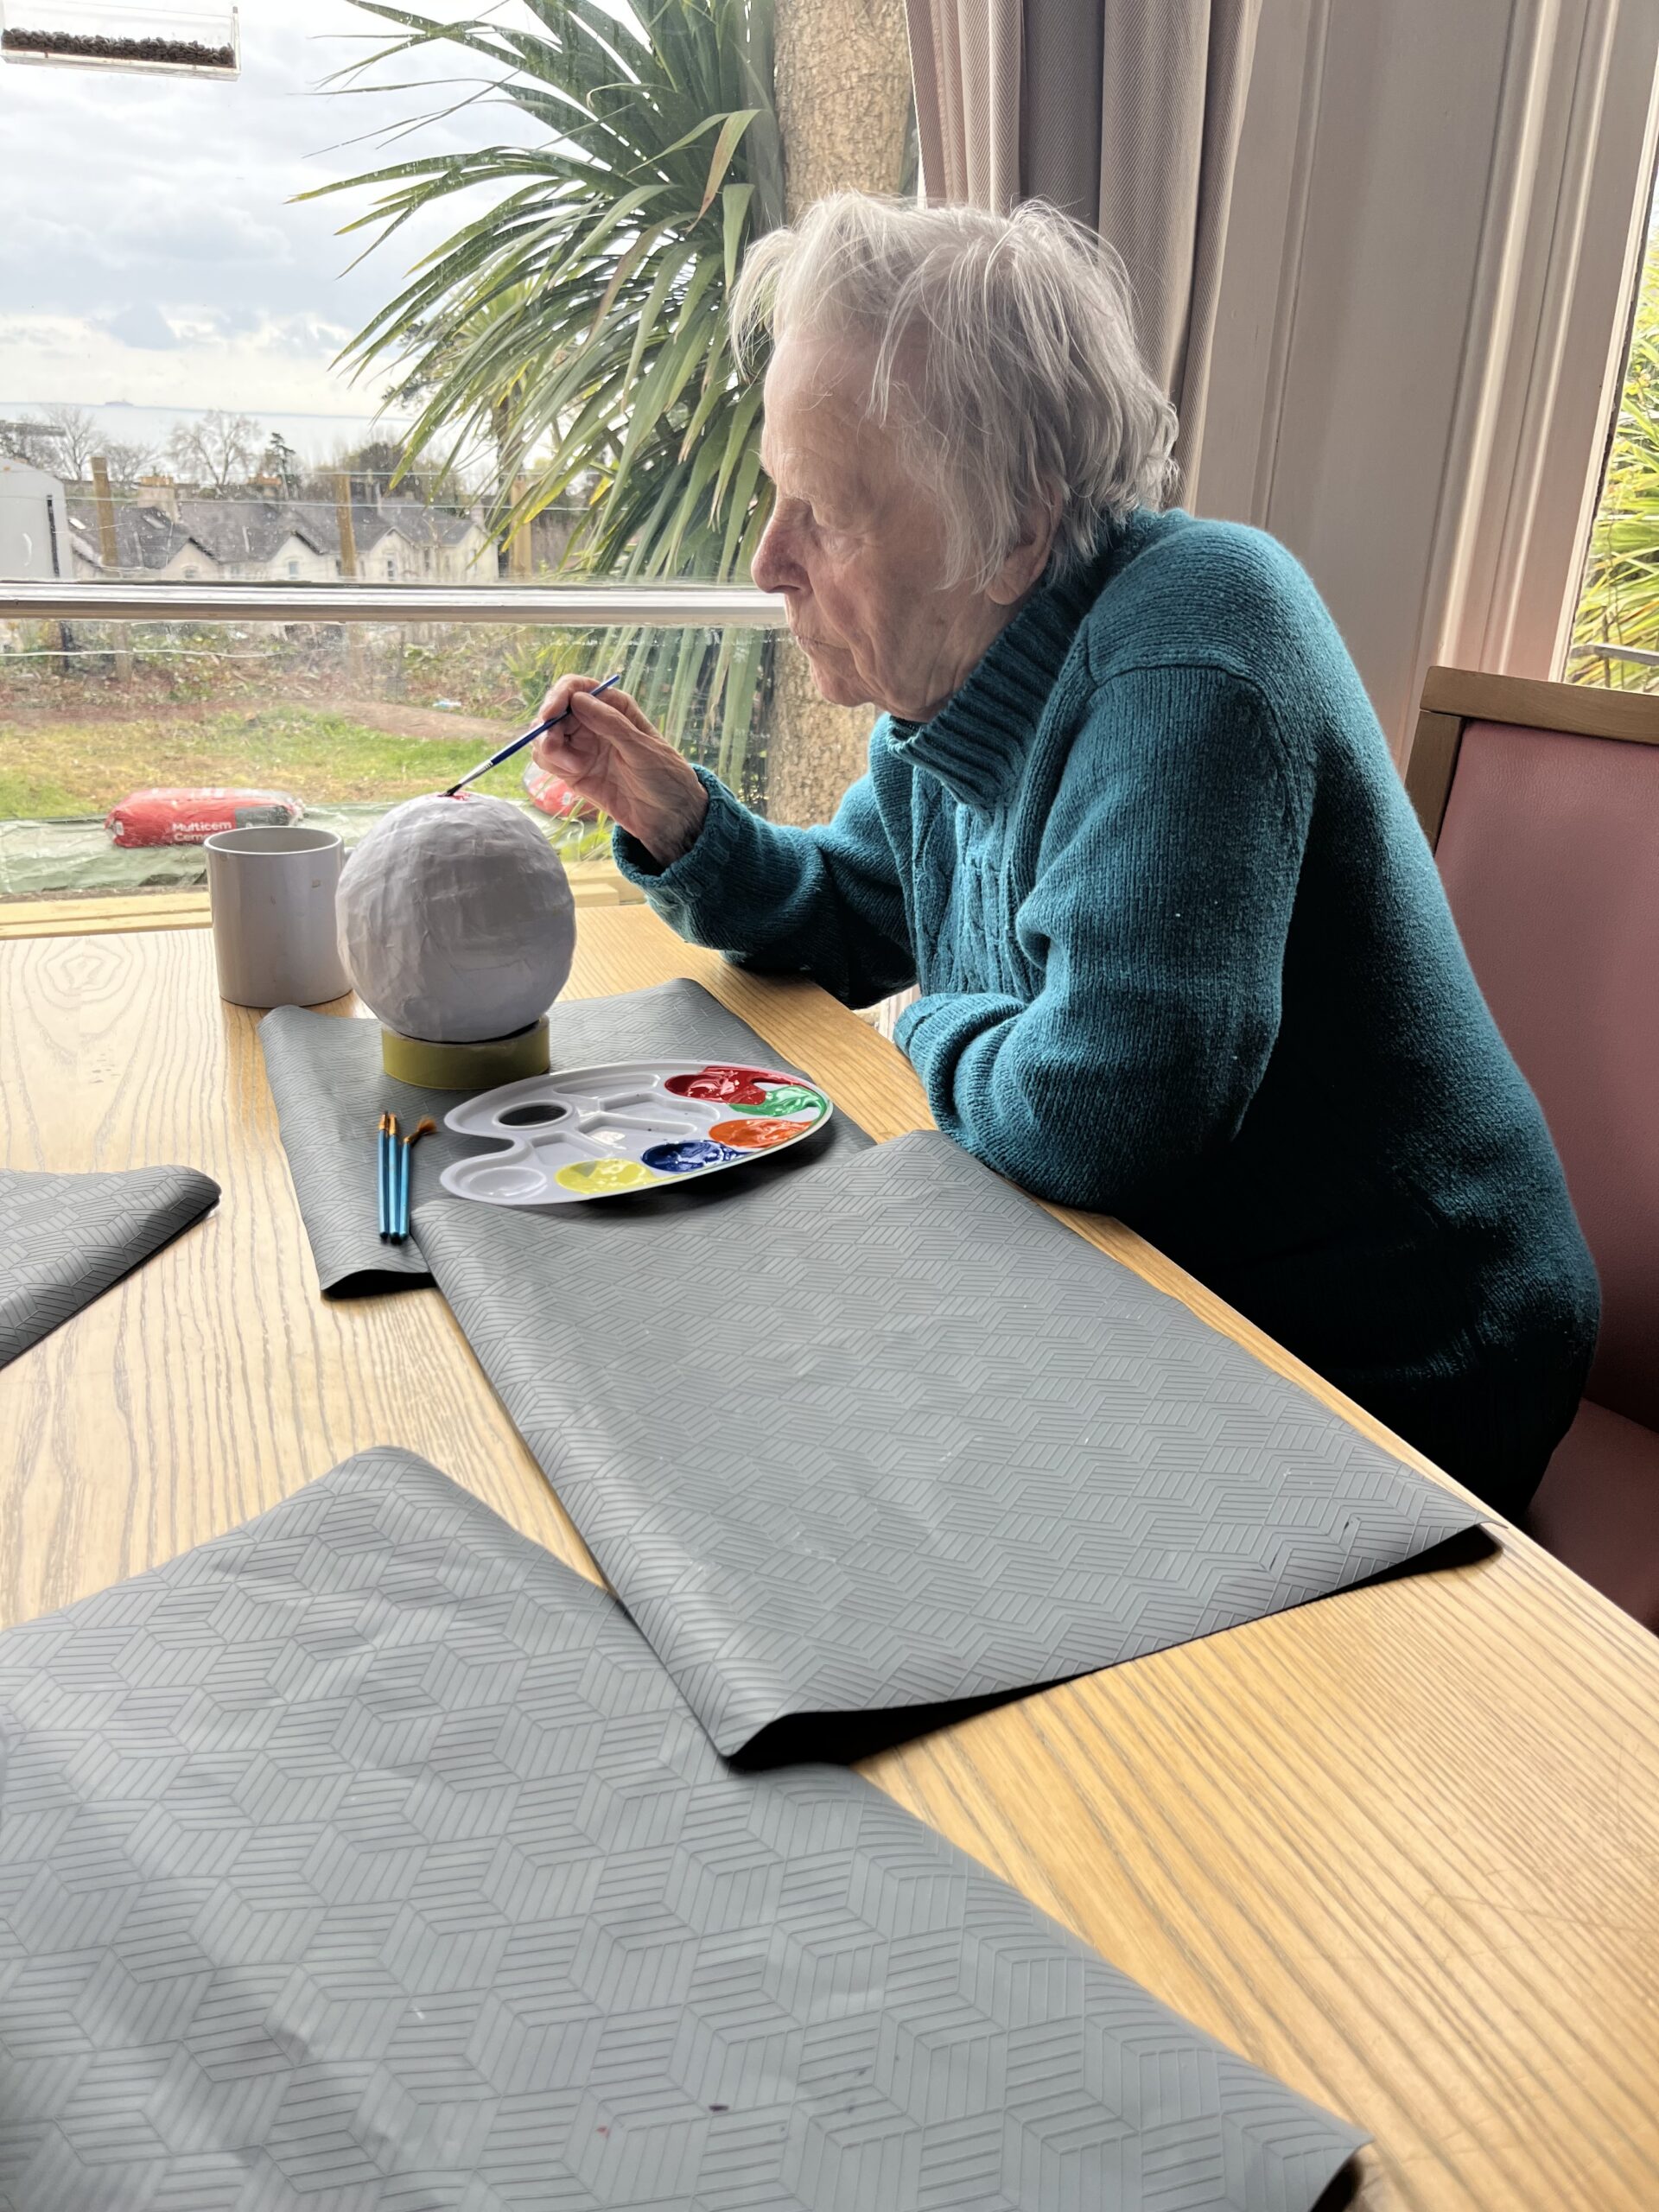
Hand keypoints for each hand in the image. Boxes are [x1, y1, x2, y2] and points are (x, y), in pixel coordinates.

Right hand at [532, 675, 707, 866]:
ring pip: (546, 735)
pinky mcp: (573, 770)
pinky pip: (548, 759)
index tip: (550, 714)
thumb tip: (577, 699)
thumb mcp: (642, 747)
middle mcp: (593, 722)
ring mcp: (582, 746)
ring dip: (547, 747)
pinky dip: (550, 763)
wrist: (669, 817)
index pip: (575, 688)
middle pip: (554, 711)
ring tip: (573, 769)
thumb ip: (610, 724)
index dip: (558, 696)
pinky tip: (573, 774)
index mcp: (614, 707)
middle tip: (553, 749)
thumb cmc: (665, 777)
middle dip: (548, 727)